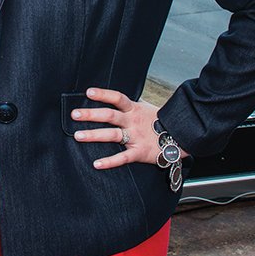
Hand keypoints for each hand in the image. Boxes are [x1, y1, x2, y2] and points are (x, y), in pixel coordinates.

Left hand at [72, 87, 187, 169]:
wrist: (180, 137)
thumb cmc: (159, 122)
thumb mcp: (146, 108)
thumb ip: (129, 105)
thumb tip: (113, 98)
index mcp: (134, 109)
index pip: (117, 98)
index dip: (103, 94)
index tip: (88, 92)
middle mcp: (133, 121)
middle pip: (110, 115)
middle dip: (91, 114)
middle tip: (75, 114)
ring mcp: (136, 136)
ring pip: (112, 135)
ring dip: (94, 135)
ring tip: (78, 136)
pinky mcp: (139, 152)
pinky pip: (123, 157)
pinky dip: (109, 162)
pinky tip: (96, 163)